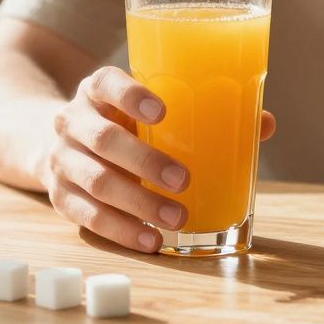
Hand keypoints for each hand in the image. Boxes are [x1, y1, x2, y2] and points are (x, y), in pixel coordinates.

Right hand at [43, 65, 275, 251]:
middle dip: (145, 161)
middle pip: (103, 139)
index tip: (162, 112)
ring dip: (138, 203)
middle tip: (183, 180)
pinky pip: (86, 216)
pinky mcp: (59, 196)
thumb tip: (265, 123)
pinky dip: (121, 230)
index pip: (106, 82)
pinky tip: (150, 240)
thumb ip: (202, 113)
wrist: (62, 144)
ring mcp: (62, 159)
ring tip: (176, 217)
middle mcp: (73, 121)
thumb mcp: (149, 110)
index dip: (130, 95)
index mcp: (97, 90)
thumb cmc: (125, 124)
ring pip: (96, 181)